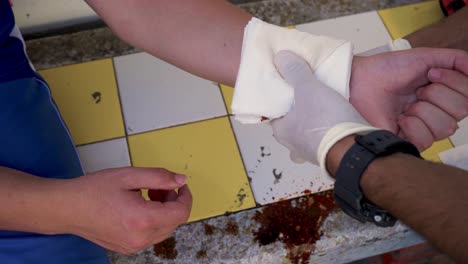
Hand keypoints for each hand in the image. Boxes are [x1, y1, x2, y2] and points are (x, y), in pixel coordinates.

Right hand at [64, 167, 191, 253]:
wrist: (66, 208)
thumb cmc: (94, 190)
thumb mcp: (130, 175)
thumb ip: (159, 177)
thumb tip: (181, 180)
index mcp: (143, 220)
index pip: (181, 213)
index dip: (185, 197)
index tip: (179, 185)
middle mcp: (140, 238)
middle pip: (174, 222)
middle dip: (172, 201)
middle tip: (158, 186)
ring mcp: (133, 246)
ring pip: (164, 229)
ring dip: (163, 211)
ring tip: (147, 194)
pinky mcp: (127, 248)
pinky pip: (150, 235)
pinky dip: (152, 220)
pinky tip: (139, 207)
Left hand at [271, 51, 372, 164]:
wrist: (353, 149)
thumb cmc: (324, 119)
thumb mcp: (307, 88)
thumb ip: (294, 72)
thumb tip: (280, 57)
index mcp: (282, 131)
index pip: (273, 112)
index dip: (279, 100)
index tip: (288, 89)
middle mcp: (293, 146)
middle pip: (291, 125)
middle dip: (296, 114)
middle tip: (306, 98)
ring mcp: (312, 153)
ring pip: (307, 135)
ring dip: (313, 125)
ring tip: (323, 108)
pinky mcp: (330, 156)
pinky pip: (325, 141)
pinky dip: (328, 132)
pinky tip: (336, 121)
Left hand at [350, 48, 467, 149]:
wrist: (360, 81)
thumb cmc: (387, 70)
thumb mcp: (425, 57)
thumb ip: (456, 60)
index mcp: (443, 94)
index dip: (453, 82)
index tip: (431, 73)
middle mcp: (436, 113)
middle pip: (461, 111)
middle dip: (437, 94)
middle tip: (416, 90)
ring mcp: (422, 129)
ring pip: (446, 127)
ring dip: (424, 110)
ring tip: (406, 105)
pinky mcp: (407, 142)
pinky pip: (425, 140)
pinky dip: (412, 126)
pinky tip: (399, 119)